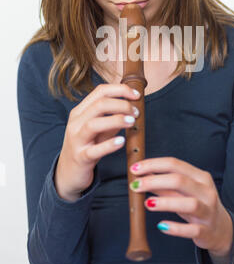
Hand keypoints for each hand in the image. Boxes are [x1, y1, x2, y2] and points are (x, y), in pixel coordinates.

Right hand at [54, 83, 139, 200]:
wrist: (67, 173)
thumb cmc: (87, 146)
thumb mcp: (99, 129)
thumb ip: (112, 117)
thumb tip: (132, 106)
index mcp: (80, 111)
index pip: (100, 91)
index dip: (120, 90)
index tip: (137, 95)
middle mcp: (76, 123)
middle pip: (99, 105)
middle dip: (121, 104)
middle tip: (136, 112)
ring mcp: (76, 140)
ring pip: (94, 124)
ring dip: (116, 120)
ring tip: (132, 121)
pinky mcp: (81, 158)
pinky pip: (94, 150)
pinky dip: (109, 144)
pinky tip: (121, 141)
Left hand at [129, 157, 232, 255]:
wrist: (221, 229)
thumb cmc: (198, 205)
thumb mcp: (183, 192)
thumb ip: (164, 184)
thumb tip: (142, 175)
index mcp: (200, 177)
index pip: (175, 164)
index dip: (153, 165)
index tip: (135, 169)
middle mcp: (206, 191)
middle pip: (180, 181)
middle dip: (155, 181)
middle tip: (135, 185)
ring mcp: (208, 211)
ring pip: (189, 204)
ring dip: (166, 202)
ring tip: (147, 203)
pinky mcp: (206, 231)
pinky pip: (191, 230)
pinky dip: (176, 228)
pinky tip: (161, 225)